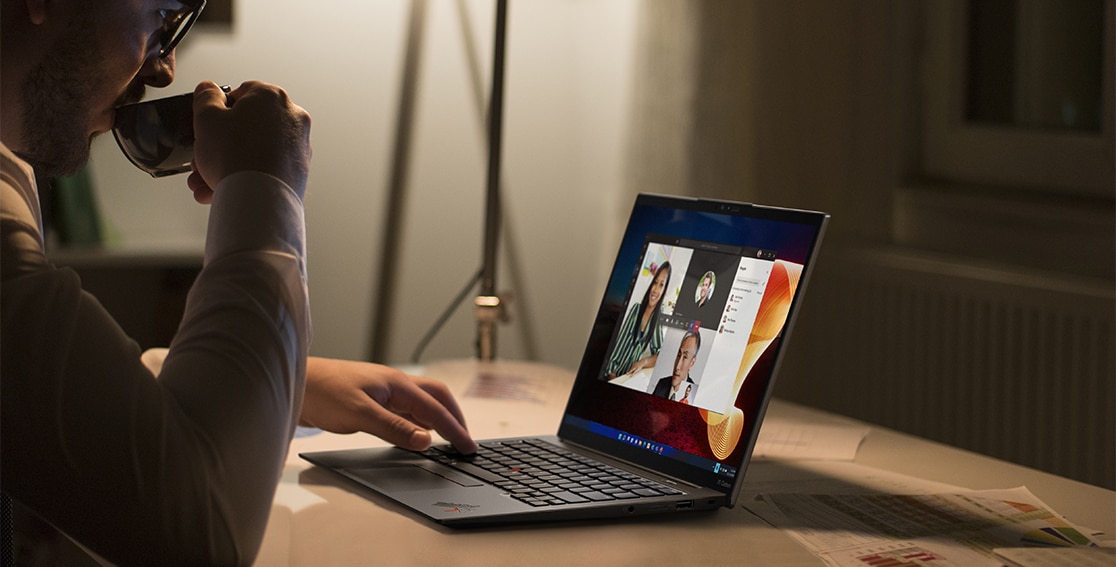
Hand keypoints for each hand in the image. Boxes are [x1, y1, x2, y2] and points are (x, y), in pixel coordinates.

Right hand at [188, 81, 311, 203]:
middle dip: (219, 144)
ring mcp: (298, 145)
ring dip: (227, 163)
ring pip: (254, 149)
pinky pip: (266, 167)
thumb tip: (208, 89)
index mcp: (272, 96)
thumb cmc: (235, 156)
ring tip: (206, 181)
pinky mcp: (298, 170)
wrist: (258, 199)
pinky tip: (223, 188)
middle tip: (203, 158)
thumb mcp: (206, 117)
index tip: (208, 124)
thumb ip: (205, 97)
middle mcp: (292, 117)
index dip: (219, 110)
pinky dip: (246, 175)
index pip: (241, 93)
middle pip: (247, 126)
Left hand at [300, 357, 477, 453]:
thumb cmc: (323, 392)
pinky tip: (417, 434)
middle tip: (465, 440)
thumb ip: (395, 428)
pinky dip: (419, 422)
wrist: (296, 384)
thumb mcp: (361, 414)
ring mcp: (384, 392)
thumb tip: (426, 441)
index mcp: (397, 384)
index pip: (435, 409)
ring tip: (449, 437)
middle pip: (437, 398)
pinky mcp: (373, 401)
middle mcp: (395, 385)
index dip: (455, 429)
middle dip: (455, 417)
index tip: (469, 447)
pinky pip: (406, 410)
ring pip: (422, 403)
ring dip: (438, 418)